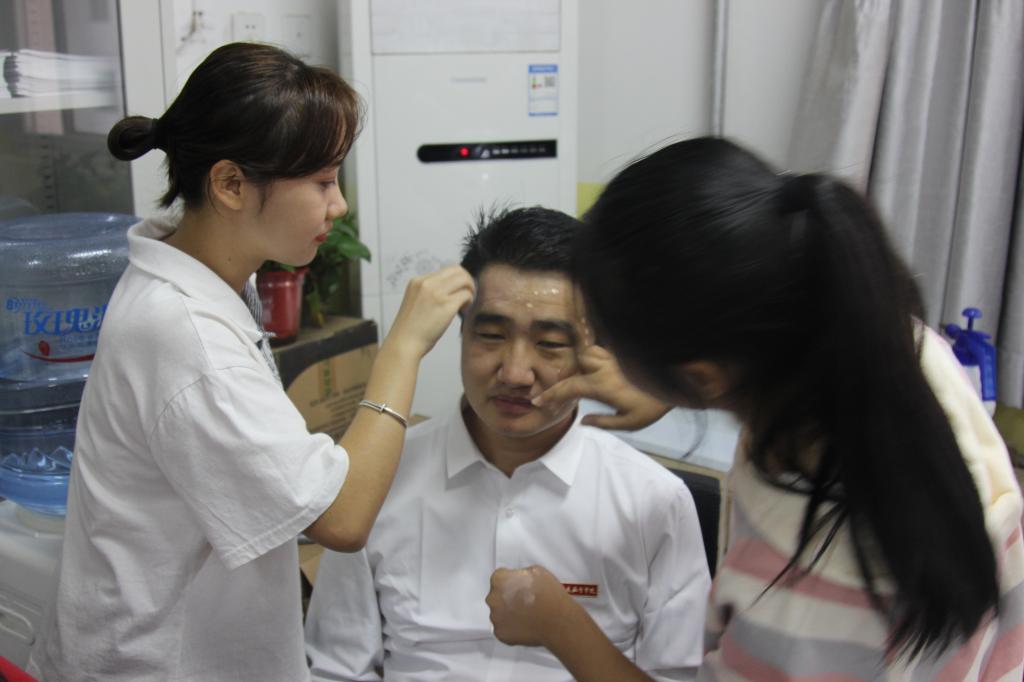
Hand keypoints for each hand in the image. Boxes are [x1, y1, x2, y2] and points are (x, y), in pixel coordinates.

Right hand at [384, 265, 474, 359]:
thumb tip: (451, 291)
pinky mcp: (446, 306)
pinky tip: (463, 311)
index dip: (457, 280)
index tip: (458, 291)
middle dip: (467, 281)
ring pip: (464, 280)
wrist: (403, 344)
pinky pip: (466, 295)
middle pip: (457, 270)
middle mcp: (427, 283)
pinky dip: (469, 302)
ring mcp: (436, 293)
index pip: (446, 270)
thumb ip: (429, 293)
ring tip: (465, 304)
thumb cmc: (410, 329)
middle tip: (467, 296)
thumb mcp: (416, 302)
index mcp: (417, 281)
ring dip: (470, 291)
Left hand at [486, 566, 579, 646]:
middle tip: (523, 601)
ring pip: (498, 613)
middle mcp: (493, 598)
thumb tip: (519, 578)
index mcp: (500, 580)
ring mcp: (495, 617)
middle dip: (507, 597)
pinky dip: (511, 627)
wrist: (557, 621)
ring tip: (526, 613)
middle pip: (496, 595)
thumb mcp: (537, 570)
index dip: (511, 581)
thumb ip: (521, 573)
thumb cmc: (549, 596)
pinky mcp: (500, 633)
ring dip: (508, 612)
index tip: (518, 586)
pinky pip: (503, 628)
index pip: (499, 577)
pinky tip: (524, 624)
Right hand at [533, 345, 670, 430]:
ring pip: (586, 352)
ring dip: (577, 361)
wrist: (678, 382)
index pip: (569, 387)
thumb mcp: (629, 422)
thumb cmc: (653, 405)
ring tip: (573, 374)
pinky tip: (592, 365)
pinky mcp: (621, 354)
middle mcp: (604, 367)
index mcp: (602, 386)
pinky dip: (590, 356)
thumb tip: (583, 421)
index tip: (538, 402)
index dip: (551, 395)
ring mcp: (612, 358)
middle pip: (574, 362)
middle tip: (554, 387)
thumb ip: (604, 421)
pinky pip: (599, 350)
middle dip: (561, 373)